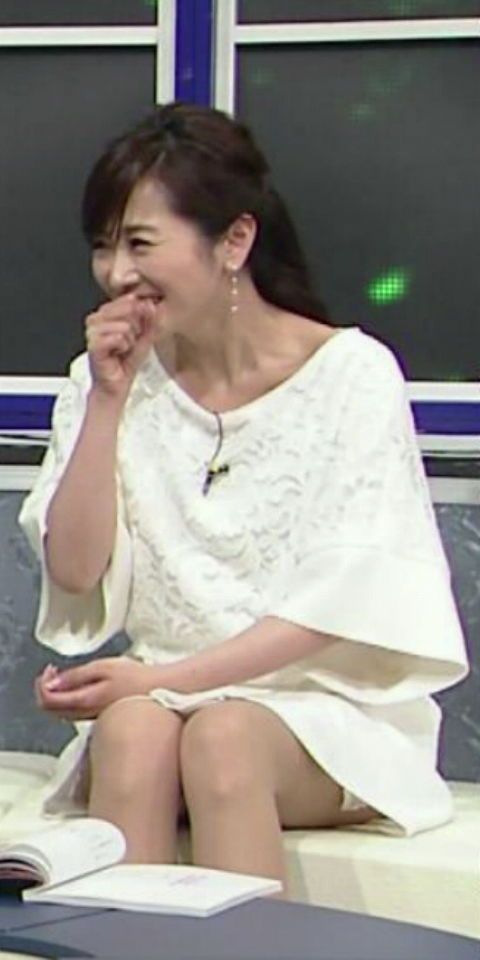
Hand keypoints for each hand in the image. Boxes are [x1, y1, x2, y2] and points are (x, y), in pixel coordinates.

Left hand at [35, 657, 154, 720]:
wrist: (162, 692)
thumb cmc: (137, 678)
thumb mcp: (104, 668)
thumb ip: (76, 676)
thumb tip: (51, 683)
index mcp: (84, 700)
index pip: (48, 700)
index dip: (43, 683)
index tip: (52, 669)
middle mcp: (85, 714)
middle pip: (51, 709)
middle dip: (47, 689)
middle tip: (55, 672)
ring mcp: (92, 717)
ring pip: (61, 712)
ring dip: (57, 694)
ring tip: (67, 676)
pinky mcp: (100, 716)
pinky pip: (74, 712)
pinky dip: (69, 699)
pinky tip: (82, 686)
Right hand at [85, 294, 156, 402]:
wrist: (116, 385)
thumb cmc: (127, 360)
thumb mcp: (144, 336)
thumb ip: (149, 319)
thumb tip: (150, 303)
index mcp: (105, 313)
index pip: (129, 300)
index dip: (140, 318)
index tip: (135, 334)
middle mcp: (95, 318)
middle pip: (127, 310)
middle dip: (135, 329)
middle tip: (128, 343)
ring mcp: (92, 331)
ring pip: (124, 326)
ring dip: (129, 341)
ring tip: (122, 350)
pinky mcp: (92, 344)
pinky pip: (118, 338)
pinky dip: (123, 347)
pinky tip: (118, 354)